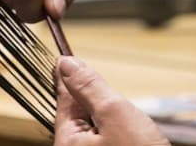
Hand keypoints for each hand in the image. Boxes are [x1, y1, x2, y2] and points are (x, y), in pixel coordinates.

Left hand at [55, 57, 169, 145]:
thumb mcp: (114, 112)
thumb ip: (89, 86)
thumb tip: (66, 64)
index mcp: (67, 143)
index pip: (63, 100)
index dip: (68, 76)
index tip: (66, 57)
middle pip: (77, 115)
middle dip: (95, 102)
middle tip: (115, 104)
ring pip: (93, 129)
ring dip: (108, 119)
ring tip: (128, 128)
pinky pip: (104, 143)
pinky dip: (117, 134)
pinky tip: (132, 139)